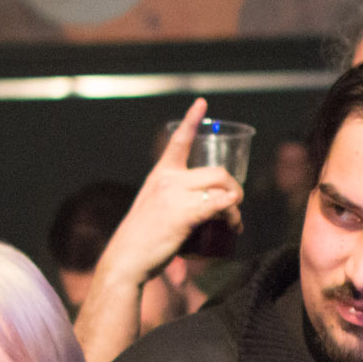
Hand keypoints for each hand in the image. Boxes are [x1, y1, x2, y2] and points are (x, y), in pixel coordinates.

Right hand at [96, 98, 242, 287]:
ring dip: (235, 206)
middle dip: (233, 187)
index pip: (179, 140)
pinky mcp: (184, 214)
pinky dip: (232, 213)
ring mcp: (176, 195)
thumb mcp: (154, 212)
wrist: (126, 259)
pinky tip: (234, 224)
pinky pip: (218, 205)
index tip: (203, 102)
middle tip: (235, 207)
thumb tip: (191, 240)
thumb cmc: (141, 242)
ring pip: (222, 187)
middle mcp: (168, 179)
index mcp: (160, 175)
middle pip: (217, 171)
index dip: (192, 119)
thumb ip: (172, 212)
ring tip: (234, 223)